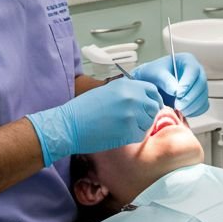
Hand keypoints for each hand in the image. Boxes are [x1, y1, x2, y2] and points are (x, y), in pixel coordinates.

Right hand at [26, 78, 162, 165]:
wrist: (69, 125)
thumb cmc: (83, 109)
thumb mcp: (106, 91)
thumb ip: (126, 92)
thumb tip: (142, 99)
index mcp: (126, 85)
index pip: (152, 91)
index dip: (154, 100)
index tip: (151, 107)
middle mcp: (132, 97)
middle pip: (154, 107)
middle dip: (149, 114)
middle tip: (138, 121)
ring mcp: (131, 114)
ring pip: (149, 122)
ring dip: (141, 126)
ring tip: (125, 128)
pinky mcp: (128, 131)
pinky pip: (140, 135)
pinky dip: (134, 136)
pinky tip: (121, 135)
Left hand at [131, 52, 208, 116]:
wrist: (152, 84)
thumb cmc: (153, 75)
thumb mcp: (155, 74)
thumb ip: (165, 80)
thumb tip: (176, 90)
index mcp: (188, 60)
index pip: (193, 70)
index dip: (187, 84)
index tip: (178, 95)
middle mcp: (197, 72)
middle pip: (201, 85)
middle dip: (190, 98)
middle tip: (178, 106)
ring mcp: (200, 85)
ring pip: (203, 97)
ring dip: (192, 107)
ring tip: (177, 110)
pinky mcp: (200, 97)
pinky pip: (202, 106)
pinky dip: (194, 112)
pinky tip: (181, 112)